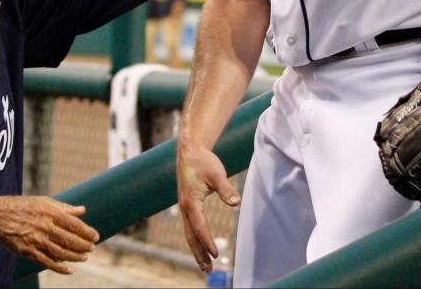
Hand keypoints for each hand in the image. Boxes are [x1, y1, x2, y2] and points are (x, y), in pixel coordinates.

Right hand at [0, 195, 98, 273]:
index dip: (87, 232)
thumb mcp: (44, 201)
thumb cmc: (24, 206)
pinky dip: (60, 268)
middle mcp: (44, 226)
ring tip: (84, 257)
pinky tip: (70, 269)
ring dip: (75, 257)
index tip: (96, 236)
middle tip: (92, 247)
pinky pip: (47, 262)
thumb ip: (64, 207)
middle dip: (84, 245)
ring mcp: (36, 240)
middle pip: (70, 240)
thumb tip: (82, 210)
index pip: (74, 224)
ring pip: (61, 253)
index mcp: (50, 212)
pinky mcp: (28, 252)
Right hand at [176, 143, 240, 271]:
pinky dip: (195, 239)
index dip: (207, 241)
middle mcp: (184, 207)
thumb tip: (236, 202)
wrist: (189, 151)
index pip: (200, 226)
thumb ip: (226, 189)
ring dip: (196, 250)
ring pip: (188, 233)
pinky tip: (201, 245)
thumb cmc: (203, 162)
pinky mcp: (186, 205)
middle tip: (209, 269)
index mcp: (191, 202)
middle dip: (199, 253)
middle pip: (191, 236)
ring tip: (205, 265)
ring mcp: (184, 207)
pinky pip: (189, 227)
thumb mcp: (217, 174)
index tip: (216, 254)